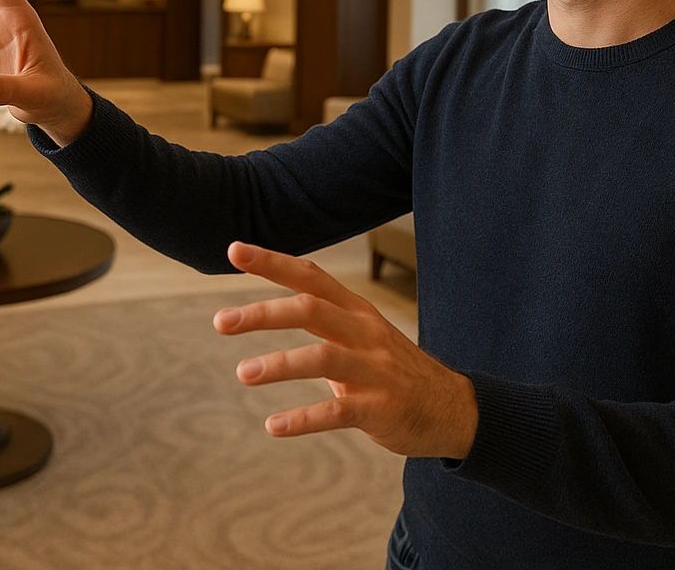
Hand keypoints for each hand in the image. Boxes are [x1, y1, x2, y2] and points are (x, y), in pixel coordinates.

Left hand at [213, 241, 478, 458]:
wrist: (453, 409)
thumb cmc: (394, 369)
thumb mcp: (362, 335)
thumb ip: (322, 321)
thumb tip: (268, 309)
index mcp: (356, 311)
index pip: (310, 276)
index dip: (272, 261)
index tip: (234, 249)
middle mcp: (364, 333)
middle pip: (311, 310)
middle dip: (263, 313)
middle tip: (221, 321)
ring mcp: (374, 370)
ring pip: (322, 357)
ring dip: (280, 363)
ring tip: (244, 372)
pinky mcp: (380, 408)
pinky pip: (337, 411)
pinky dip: (303, 418)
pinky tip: (274, 426)